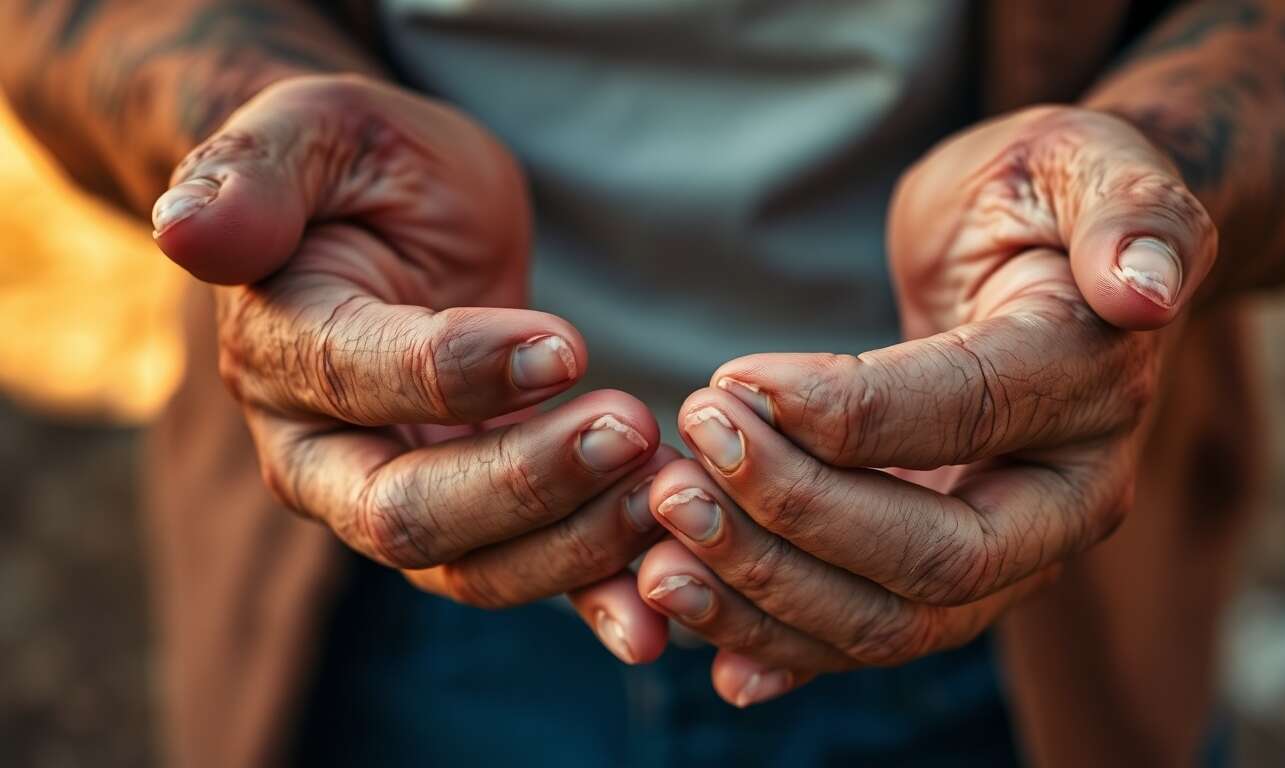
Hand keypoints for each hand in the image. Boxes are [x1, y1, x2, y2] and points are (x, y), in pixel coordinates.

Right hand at [152, 75, 671, 661]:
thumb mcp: (313, 131)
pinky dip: (589, 602)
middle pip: (407, 512)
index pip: (357, 380)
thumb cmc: (357, 164)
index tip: (567, 346)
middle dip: (526, 483)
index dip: (458, 372)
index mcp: (280, 349)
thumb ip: (253, 175)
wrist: (395, 214)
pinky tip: (652, 619)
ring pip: (471, 568)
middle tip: (632, 430)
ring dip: (574, 545)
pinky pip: (523, 577)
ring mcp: (395, 495)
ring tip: (668, 493)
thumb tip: (184, 231)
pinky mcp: (473, 517)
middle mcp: (320, 449)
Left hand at [633, 105, 1217, 704]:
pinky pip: (867, 633)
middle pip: (935, 560)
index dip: (845, 417)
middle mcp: (1065, 495)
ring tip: (659, 550)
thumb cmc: (1044, 196)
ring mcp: (1006, 548)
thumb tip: (1142, 290)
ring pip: (894, 621)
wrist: (1039, 256)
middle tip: (677, 479)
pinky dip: (784, 648)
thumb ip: (1128, 212)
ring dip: (767, 599)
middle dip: (793, 524)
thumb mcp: (1086, 162)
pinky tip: (708, 651)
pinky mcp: (943, 568)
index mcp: (1092, 385)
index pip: (965, 418)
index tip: (729, 387)